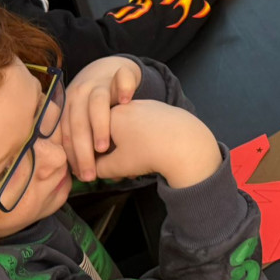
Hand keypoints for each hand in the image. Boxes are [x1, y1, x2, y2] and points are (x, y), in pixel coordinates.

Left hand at [62, 56, 141, 180]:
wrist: (108, 69)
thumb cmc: (94, 105)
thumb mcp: (82, 121)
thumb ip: (82, 143)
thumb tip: (83, 176)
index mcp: (68, 108)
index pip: (66, 134)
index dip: (72, 157)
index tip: (79, 176)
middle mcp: (80, 94)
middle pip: (78, 122)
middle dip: (82, 150)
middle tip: (90, 173)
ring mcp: (99, 83)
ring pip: (96, 103)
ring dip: (98, 125)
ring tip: (103, 146)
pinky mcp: (119, 73)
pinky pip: (122, 78)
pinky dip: (124, 87)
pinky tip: (127, 100)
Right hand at [93, 100, 221, 188]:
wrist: (185, 144)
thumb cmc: (146, 153)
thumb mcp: (116, 166)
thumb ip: (98, 168)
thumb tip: (93, 169)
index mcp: (112, 115)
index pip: (94, 135)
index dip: (95, 156)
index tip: (102, 171)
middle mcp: (128, 105)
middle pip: (112, 133)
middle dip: (114, 155)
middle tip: (121, 174)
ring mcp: (147, 105)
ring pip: (130, 131)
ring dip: (130, 149)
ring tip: (138, 167)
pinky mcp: (163, 110)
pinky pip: (146, 126)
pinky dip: (144, 140)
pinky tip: (152, 154)